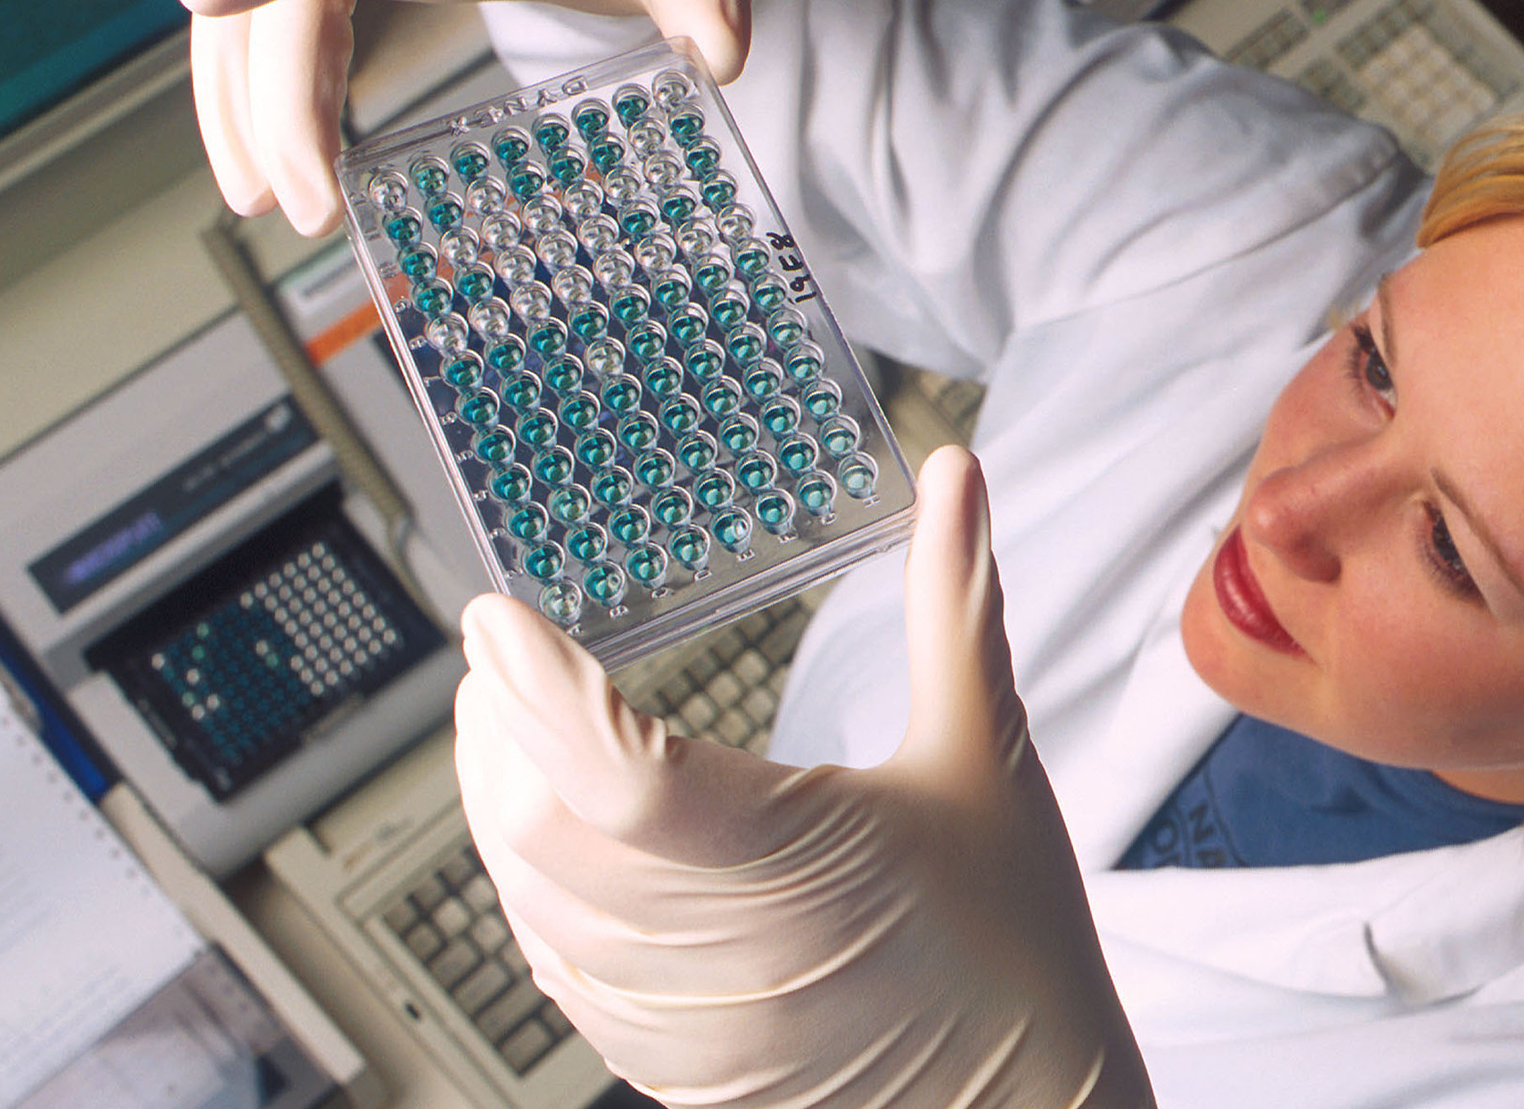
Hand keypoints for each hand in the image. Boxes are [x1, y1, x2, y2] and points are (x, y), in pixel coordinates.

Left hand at [452, 447, 1154, 1108]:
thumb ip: (953, 601)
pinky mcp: (671, 1066)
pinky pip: (555, 967)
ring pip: (529, 901)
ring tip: (513, 727)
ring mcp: (687, 1022)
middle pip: (539, 831)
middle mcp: (726, 952)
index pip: (620, 778)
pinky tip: (550, 835)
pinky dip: (532, 887)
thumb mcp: (987, 751)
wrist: (1028, 1099)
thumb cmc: (1014, 932)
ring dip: (502, 807)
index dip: (539, 693)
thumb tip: (954, 478)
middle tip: (499, 657)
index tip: (494, 617)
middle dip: (497, 732)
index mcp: (800, 860)